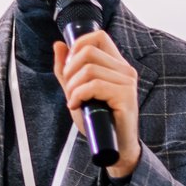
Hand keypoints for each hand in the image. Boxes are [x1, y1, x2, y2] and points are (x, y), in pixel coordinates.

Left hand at [53, 32, 140, 178]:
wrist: (115, 148)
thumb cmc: (98, 121)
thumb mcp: (77, 91)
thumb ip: (67, 70)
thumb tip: (58, 45)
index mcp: (116, 65)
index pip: (98, 37)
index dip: (78, 45)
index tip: (69, 67)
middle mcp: (125, 70)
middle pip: (88, 51)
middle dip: (70, 70)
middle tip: (69, 89)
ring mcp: (127, 82)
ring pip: (88, 69)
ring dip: (72, 87)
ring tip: (74, 101)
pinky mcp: (126, 96)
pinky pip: (94, 85)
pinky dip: (78, 95)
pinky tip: (77, 106)